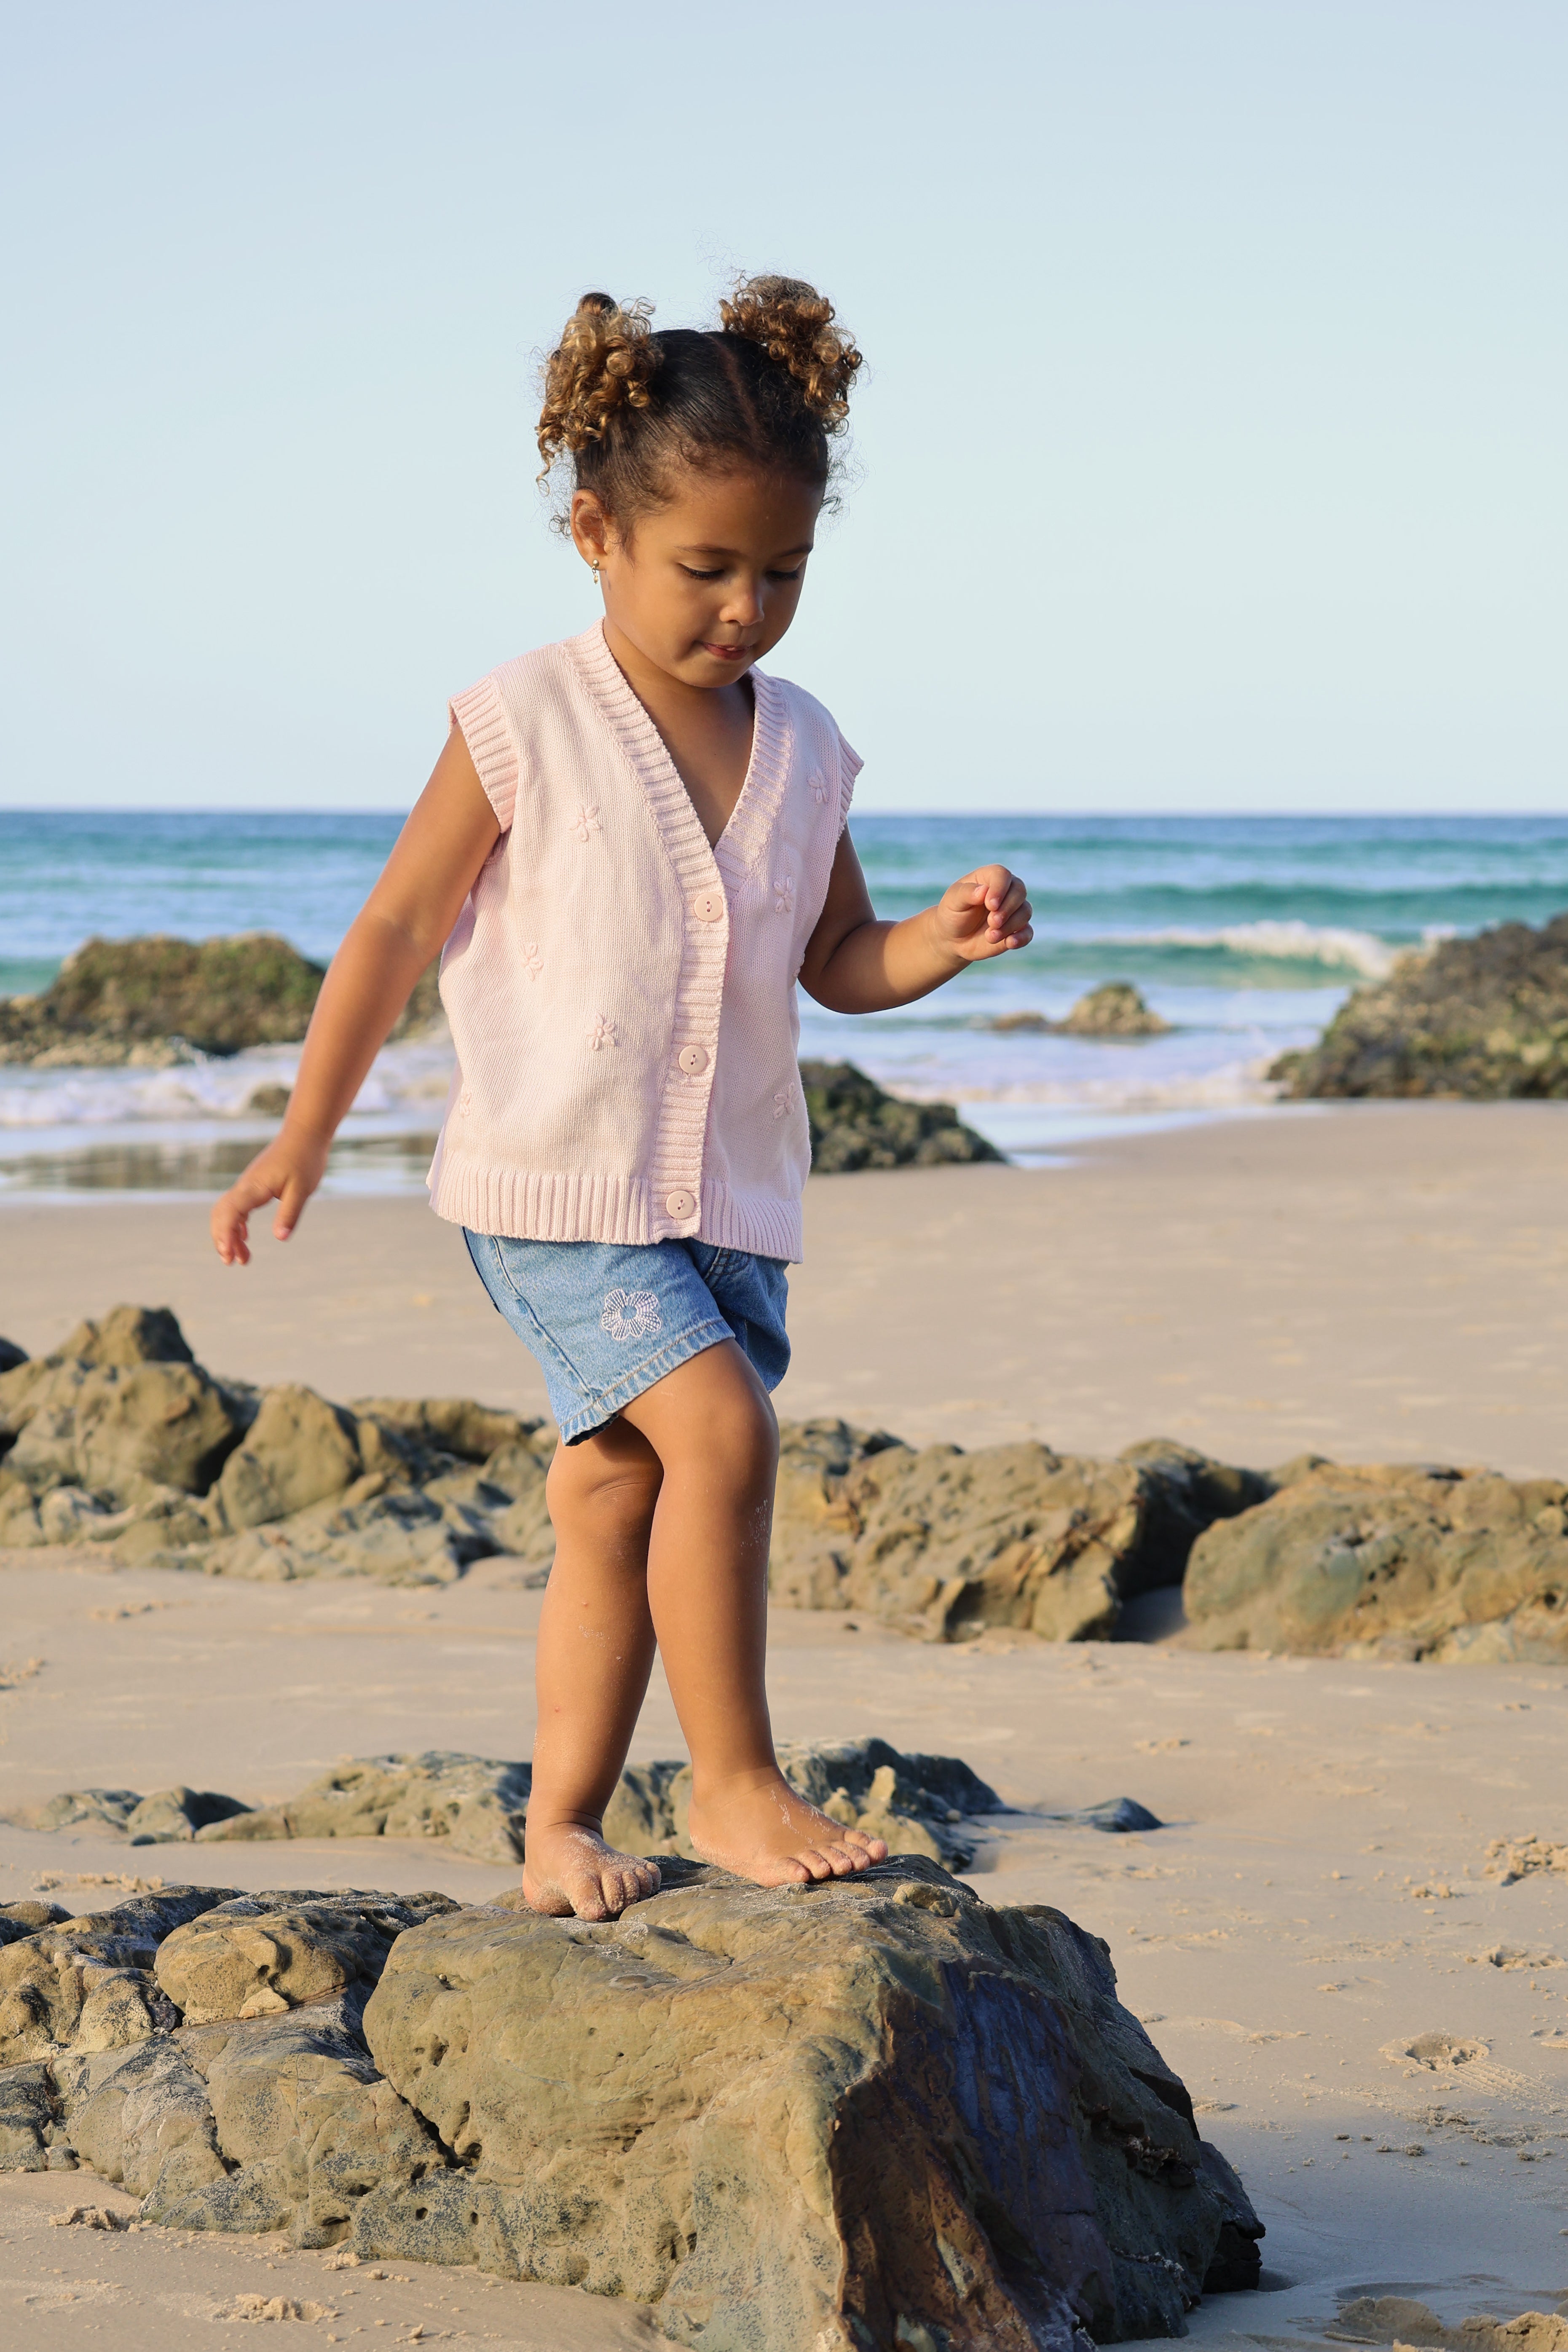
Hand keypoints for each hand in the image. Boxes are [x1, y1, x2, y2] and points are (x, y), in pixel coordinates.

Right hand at [210, 1127, 330, 1265]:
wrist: (305, 1134)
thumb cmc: (305, 1159)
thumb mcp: (302, 1190)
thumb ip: (290, 1213)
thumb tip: (280, 1238)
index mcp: (254, 1187)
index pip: (230, 1212)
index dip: (225, 1235)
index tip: (229, 1255)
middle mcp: (245, 1186)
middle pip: (221, 1214)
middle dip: (222, 1239)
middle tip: (231, 1262)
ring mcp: (248, 1185)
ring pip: (228, 1212)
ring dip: (230, 1235)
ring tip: (242, 1259)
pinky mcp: (254, 1185)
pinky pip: (238, 1207)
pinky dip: (238, 1225)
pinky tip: (245, 1238)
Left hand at [930, 866, 1032, 963]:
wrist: (953, 938)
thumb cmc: (953, 914)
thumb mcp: (953, 901)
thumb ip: (967, 893)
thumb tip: (984, 891)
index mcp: (989, 878)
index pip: (1002, 875)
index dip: (1000, 889)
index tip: (990, 905)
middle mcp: (1006, 891)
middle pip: (1019, 891)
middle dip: (1007, 909)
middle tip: (991, 922)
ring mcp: (1013, 911)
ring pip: (1025, 912)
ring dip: (1010, 926)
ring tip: (990, 936)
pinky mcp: (1016, 930)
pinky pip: (1028, 932)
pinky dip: (1022, 938)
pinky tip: (1010, 943)